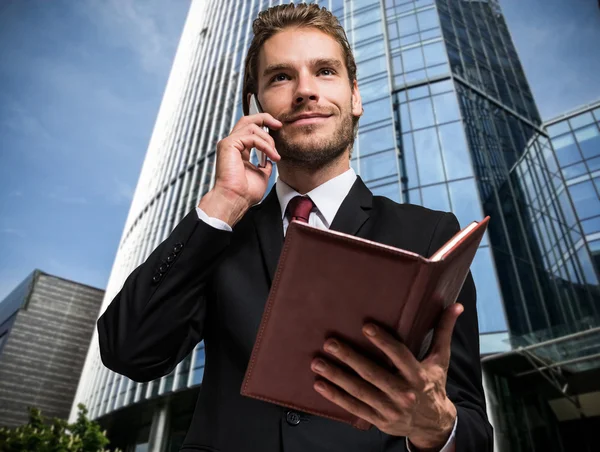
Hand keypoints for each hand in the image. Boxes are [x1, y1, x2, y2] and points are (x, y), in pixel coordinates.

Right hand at [199, 112, 281, 226]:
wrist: (235, 200)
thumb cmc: (245, 193)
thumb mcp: (261, 175)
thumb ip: (264, 165)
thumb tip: (270, 161)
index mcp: (238, 150)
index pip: (250, 130)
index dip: (264, 125)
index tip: (277, 128)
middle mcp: (232, 144)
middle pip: (247, 120)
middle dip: (264, 118)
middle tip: (278, 125)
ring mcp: (229, 143)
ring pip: (252, 126)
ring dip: (268, 139)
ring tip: (275, 154)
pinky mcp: (229, 145)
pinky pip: (252, 137)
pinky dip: (265, 145)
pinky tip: (272, 156)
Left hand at [310, 303, 463, 450]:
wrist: (434, 424)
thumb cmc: (433, 384)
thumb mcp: (440, 359)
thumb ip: (443, 331)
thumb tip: (455, 306)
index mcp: (418, 375)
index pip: (400, 356)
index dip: (384, 342)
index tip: (366, 327)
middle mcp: (403, 393)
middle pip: (373, 374)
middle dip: (350, 358)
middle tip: (330, 343)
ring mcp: (389, 408)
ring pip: (359, 390)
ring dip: (336, 376)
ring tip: (318, 362)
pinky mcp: (378, 419)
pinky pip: (354, 407)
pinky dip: (336, 396)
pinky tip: (319, 384)